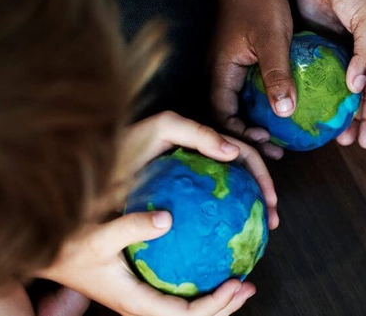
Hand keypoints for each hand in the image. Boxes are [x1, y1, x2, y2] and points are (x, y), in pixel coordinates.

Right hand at [39, 211, 255, 315]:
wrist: (47, 255)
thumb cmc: (67, 247)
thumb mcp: (98, 236)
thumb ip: (131, 226)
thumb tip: (167, 218)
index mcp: (134, 301)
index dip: (215, 305)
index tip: (236, 282)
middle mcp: (140, 306)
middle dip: (225, 306)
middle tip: (248, 283)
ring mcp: (140, 300)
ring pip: (186, 310)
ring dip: (216, 300)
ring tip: (240, 280)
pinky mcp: (140, 290)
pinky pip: (176, 295)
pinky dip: (199, 286)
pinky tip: (212, 264)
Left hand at [117, 111, 278, 228]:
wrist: (92, 176)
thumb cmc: (124, 146)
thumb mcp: (161, 128)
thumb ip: (196, 132)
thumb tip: (233, 153)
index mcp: (200, 140)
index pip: (242, 152)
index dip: (261, 173)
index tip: (270, 200)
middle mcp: (200, 158)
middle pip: (244, 173)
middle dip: (266, 192)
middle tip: (273, 218)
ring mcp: (191, 179)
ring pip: (232, 191)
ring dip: (253, 207)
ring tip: (262, 229)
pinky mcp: (180, 197)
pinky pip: (210, 207)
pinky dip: (227, 220)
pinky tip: (231, 238)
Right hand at [209, 0, 293, 158]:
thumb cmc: (258, 2)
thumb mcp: (271, 38)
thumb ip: (276, 74)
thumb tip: (283, 111)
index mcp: (221, 71)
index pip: (221, 115)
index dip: (239, 135)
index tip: (264, 142)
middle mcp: (221, 73)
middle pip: (229, 116)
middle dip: (249, 137)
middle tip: (276, 151)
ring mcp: (231, 69)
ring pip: (240, 106)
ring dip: (258, 123)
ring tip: (281, 139)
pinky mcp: (243, 63)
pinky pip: (250, 92)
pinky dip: (264, 106)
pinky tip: (283, 112)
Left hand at [297, 0, 365, 148]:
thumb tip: (358, 88)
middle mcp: (355, 53)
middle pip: (355, 95)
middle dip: (353, 120)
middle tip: (346, 144)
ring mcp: (333, 48)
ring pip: (332, 87)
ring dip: (330, 110)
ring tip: (324, 132)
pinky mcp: (311, 40)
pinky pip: (310, 70)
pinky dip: (308, 88)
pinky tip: (301, 104)